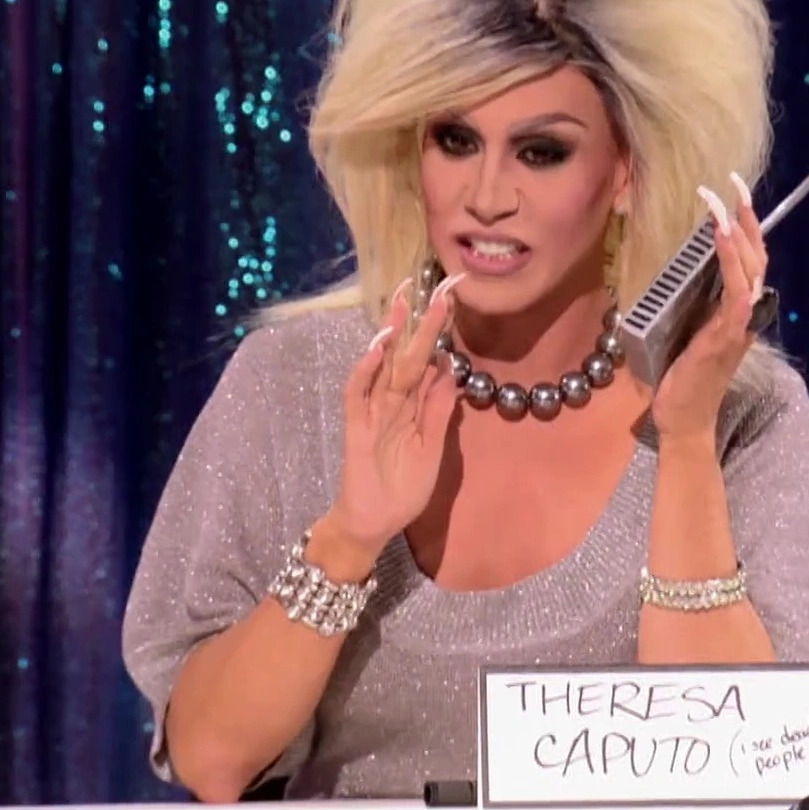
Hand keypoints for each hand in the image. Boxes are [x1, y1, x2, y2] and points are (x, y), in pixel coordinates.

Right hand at [312, 274, 465, 575]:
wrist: (374, 524)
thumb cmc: (402, 488)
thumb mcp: (432, 449)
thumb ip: (439, 412)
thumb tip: (452, 372)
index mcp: (413, 404)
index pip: (427, 358)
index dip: (437, 330)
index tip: (452, 298)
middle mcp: (392, 401)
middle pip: (406, 353)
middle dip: (419, 320)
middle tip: (433, 285)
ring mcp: (372, 411)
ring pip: (381, 366)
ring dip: (391, 335)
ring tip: (402, 303)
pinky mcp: (356, 428)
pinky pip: (358, 394)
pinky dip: (366, 371)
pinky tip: (377, 350)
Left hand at [651, 174, 766, 442]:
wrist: (683, 420)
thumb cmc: (678, 381)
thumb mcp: (680, 334)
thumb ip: (683, 307)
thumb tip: (666, 280)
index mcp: (734, 312)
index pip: (748, 262)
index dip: (744, 229)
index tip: (732, 198)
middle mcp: (744, 314)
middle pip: (756, 256)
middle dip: (747, 217)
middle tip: (735, 183)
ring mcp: (738, 324)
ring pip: (750, 268)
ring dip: (738, 231)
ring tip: (724, 202)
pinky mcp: (727, 336)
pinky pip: (736, 292)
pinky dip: (731, 261)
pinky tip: (720, 236)